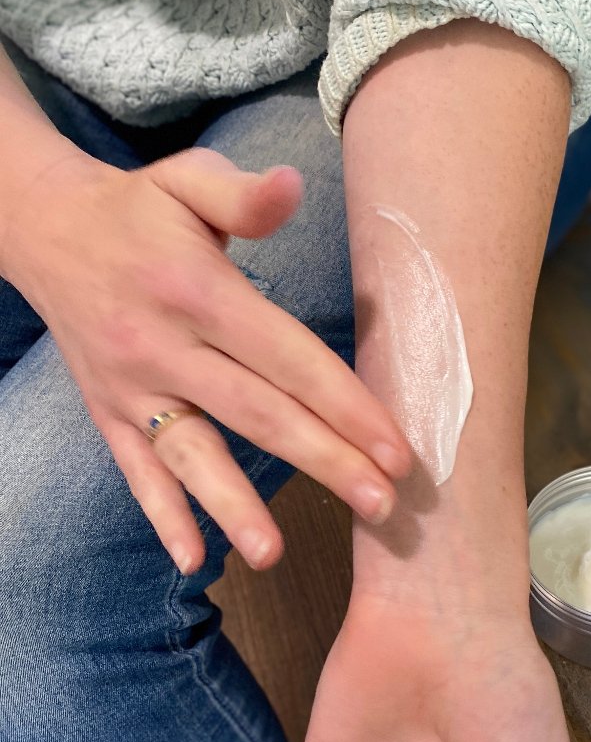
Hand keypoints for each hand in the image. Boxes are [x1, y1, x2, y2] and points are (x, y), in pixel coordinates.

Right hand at [3, 148, 410, 572]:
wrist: (43, 230)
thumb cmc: (138, 209)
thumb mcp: (187, 181)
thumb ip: (243, 196)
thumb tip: (294, 185)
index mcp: (198, 291)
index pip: (288, 358)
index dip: (346, 405)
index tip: (396, 449)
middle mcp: (163, 345)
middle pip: (257, 414)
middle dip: (325, 462)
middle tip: (382, 505)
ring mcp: (131, 387)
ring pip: (192, 455)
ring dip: (235, 506)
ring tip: (274, 552)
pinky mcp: (106, 414)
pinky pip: (135, 472)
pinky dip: (162, 516)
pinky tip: (193, 561)